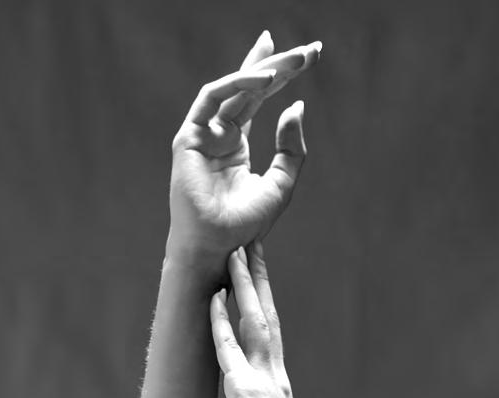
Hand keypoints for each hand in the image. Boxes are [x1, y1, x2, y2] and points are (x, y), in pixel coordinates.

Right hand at [167, 31, 321, 278]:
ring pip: (234, 88)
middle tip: (309, 51)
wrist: (220, 246)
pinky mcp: (189, 136)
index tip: (309, 56)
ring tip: (292, 62)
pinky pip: (212, 98)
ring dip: (262, 70)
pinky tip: (264, 79)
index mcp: (236, 144)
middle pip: (250, 88)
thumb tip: (297, 106)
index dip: (282, 75)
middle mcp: (219, 133)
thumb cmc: (246, 224)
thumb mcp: (281, 184)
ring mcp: (203, 133)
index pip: (259, 99)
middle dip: (278, 66)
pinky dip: (237, 85)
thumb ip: (291, 148)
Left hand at [210, 240, 315, 397]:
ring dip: (245, 284)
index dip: (256, 308)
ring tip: (240, 249)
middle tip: (252, 246)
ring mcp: (262, 380)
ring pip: (254, 320)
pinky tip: (214, 293)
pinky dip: (221, 319)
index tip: (250, 280)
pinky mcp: (247, 392)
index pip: (264, 338)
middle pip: (266, 317)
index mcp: (272, 389)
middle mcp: (272, 376)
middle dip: (257, 281)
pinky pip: (229, 347)